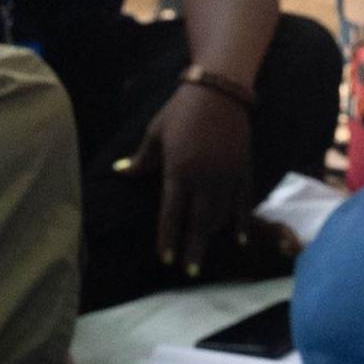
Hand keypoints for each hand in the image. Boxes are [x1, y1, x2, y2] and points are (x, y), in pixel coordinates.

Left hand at [146, 80, 253, 276]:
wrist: (218, 92)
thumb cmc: (180, 112)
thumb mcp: (155, 133)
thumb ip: (141, 160)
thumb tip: (120, 174)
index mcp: (178, 171)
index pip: (171, 214)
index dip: (168, 238)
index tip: (165, 259)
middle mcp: (204, 179)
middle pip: (198, 223)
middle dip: (193, 248)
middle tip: (190, 272)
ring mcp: (226, 176)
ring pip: (221, 216)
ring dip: (211, 234)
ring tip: (204, 247)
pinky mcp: (243, 170)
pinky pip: (243, 203)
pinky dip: (241, 222)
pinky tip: (239, 239)